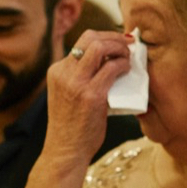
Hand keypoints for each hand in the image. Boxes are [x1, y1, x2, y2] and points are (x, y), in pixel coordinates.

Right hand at [42, 28, 133, 173]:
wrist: (65, 151)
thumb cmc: (72, 126)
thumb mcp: (67, 95)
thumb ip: (80, 77)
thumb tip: (108, 61)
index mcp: (57, 71)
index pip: (82, 42)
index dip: (104, 37)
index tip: (117, 42)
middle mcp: (64, 73)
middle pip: (90, 38)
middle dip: (113, 37)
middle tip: (127, 44)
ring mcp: (76, 84)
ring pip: (100, 47)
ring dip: (119, 48)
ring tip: (129, 56)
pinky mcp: (91, 95)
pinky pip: (112, 68)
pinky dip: (123, 64)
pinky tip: (128, 70)